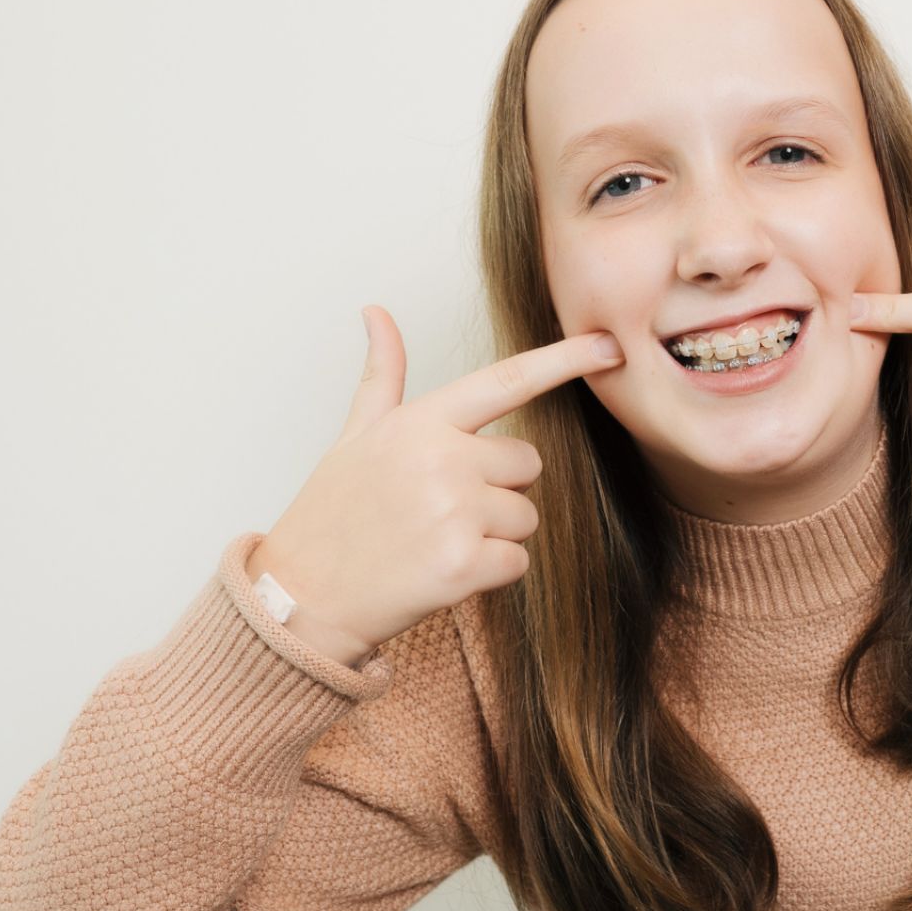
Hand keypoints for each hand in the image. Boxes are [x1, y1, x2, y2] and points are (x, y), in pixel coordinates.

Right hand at [252, 305, 625, 653]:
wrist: (302, 598)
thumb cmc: (332, 514)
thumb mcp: (354, 436)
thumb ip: (383, 374)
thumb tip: (376, 312)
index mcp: (421, 422)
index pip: (507, 380)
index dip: (564, 360)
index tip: (609, 345)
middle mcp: (443, 459)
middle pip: (527, 464)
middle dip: (499, 488)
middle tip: (441, 509)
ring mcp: (455, 512)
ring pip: (526, 516)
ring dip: (494, 533)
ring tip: (435, 540)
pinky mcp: (465, 563)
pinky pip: (518, 561)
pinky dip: (491, 572)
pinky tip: (444, 571)